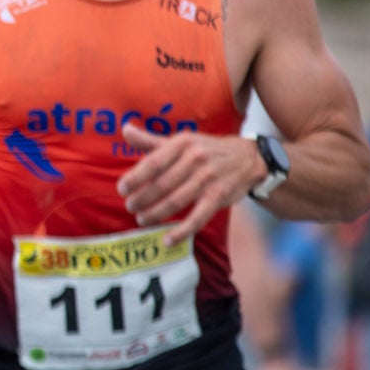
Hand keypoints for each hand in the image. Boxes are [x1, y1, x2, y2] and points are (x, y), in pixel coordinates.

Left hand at [116, 123, 262, 245]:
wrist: (248, 158)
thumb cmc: (206, 150)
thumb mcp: (181, 140)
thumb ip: (151, 140)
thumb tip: (125, 129)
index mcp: (182, 144)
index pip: (153, 163)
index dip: (135, 178)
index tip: (122, 189)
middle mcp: (195, 159)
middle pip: (162, 184)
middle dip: (142, 198)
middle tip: (130, 206)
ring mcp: (208, 179)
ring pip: (176, 201)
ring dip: (156, 213)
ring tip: (141, 219)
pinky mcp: (219, 197)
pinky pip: (198, 218)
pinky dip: (182, 231)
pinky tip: (167, 239)